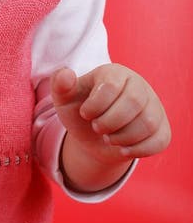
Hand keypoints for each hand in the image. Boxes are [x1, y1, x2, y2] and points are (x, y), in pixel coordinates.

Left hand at [51, 63, 170, 162]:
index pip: (112, 86)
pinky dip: (137, 150)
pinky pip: (159, 140)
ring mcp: (154, 106)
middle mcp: (139, 85)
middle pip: (134, 102)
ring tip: (108, 138)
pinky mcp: (162, 128)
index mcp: (115, 73)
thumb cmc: (80, 111)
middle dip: (109, 122)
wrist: (94, 137)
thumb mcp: (64, 99)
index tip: (85, 114)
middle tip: (96, 128)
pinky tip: (122, 148)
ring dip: (122, 138)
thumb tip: (66, 74)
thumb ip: (60, 84)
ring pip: (148, 123)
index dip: (96, 106)